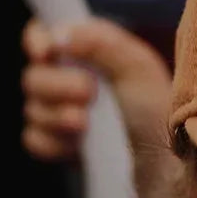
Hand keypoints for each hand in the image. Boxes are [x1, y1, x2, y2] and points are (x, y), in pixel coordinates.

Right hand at [21, 17, 172, 160]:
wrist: (164, 163)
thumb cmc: (157, 110)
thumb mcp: (138, 68)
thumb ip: (102, 43)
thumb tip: (61, 34)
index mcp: (88, 51)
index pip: (44, 34)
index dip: (38, 40)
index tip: (46, 53)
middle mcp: (69, 78)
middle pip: (34, 75)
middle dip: (57, 85)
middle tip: (89, 93)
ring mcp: (61, 113)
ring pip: (32, 109)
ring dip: (58, 116)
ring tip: (86, 124)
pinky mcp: (60, 145)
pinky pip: (35, 140)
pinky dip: (54, 143)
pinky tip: (78, 146)